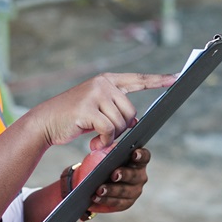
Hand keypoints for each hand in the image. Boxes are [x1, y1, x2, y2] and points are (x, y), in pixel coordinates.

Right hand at [29, 73, 175, 150]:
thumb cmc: (72, 118)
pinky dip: (103, 141)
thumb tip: (136, 122)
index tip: (176, 78)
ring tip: (95, 138)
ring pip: (121, 122)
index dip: (158, 80)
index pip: (137, 79)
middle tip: (103, 134)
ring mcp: (94, 94)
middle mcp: (102, 83)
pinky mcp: (87, 109)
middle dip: (121, 127)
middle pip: (130, 110)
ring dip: (110, 136)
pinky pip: (108, 130)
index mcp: (107, 80)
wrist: (45, 122)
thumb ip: (115, 110)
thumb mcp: (96, 109)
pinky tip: (92, 143)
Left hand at [73, 146, 151, 214]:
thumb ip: (104, 146)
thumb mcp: (104, 151)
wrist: (98, 179)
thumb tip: (99, 144)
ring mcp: (134, 191)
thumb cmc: (104, 162)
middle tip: (113, 175)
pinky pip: (117, 203)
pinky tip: (95, 198)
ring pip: (125, 191)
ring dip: (112, 191)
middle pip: (134, 175)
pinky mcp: (126, 203)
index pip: (144, 157)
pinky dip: (106, 201)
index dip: (141, 155)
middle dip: (124, 175)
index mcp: (138, 161)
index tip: (134, 154)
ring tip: (99, 190)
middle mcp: (140, 176)